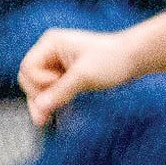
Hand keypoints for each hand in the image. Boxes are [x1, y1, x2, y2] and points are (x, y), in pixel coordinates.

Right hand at [18, 26, 137, 125]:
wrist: (136, 58)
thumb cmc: (113, 61)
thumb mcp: (85, 77)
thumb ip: (60, 92)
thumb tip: (38, 109)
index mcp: (51, 43)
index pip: (28, 68)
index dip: (40, 82)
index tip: (60, 84)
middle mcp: (51, 51)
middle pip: (29, 78)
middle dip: (38, 94)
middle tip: (52, 111)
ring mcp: (58, 63)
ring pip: (39, 86)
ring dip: (44, 101)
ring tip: (45, 121)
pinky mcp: (67, 74)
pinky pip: (52, 90)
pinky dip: (54, 101)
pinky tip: (54, 117)